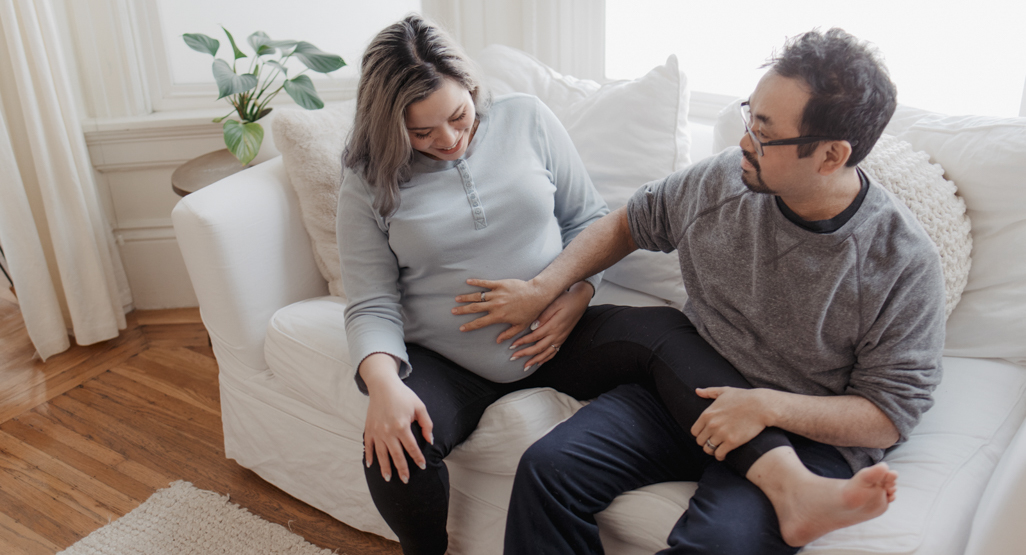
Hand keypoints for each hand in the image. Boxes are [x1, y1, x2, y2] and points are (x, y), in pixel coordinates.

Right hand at [361, 361, 433, 483]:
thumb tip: (429, 440)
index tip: (422, 466)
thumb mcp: (420, 407)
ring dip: (384, 468)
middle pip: (396, 455)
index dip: (418, 458)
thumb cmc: (403, 395)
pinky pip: (368, 446)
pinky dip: (368, 456)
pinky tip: (371, 465)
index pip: (412, 448)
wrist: (383, 385)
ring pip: (381, 454)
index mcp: (402, 426)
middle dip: (402, 469)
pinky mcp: (368, 429)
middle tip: (405, 480)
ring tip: (388, 478)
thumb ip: (426, 424)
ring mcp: (377, 431)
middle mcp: (388, 431)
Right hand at [451, 278, 557, 342]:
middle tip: (453, 311)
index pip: (480, 323)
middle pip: (475, 308)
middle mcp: (495, 306)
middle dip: (463, 310)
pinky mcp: (500, 284)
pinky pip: (486, 283)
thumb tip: (498, 341)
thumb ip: (508, 334)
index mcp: (498, 317)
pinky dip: (476, 282)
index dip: (469, 326)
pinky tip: (468, 281)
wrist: (537, 295)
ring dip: (466, 297)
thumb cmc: (530, 311)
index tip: (461, 328)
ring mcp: (497, 294)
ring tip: (457, 298)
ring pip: (478, 296)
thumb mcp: (520, 326)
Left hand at [508, 282, 591, 369]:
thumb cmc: (566, 299)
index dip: (522, 342)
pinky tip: (539, 362)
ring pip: (546, 353)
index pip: (534, 337)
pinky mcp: (563, 338)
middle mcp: (557, 334)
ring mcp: (561, 338)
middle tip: (513, 357)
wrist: (580, 300)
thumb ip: (543, 315)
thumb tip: (532, 326)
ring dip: (535, 360)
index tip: (512, 345)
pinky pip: (554, 352)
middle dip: (525, 354)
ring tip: (525, 367)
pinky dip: (546, 359)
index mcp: (553, 325)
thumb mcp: (554, 303)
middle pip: (539, 348)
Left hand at [691, 387, 772, 460]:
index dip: (699, 434)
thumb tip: (697, 391)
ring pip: (708, 449)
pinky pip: (719, 454)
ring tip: (717, 450)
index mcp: (707, 414)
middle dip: (705, 443)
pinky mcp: (732, 442)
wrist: (761, 406)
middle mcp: (712, 425)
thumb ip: (709, 392)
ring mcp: (721, 434)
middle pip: (700, 441)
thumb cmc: (744, 397)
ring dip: (712, 451)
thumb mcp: (724, 391)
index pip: (694, 431)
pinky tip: (723, 455)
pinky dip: (720, 456)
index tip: (705, 435)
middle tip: (712, 443)